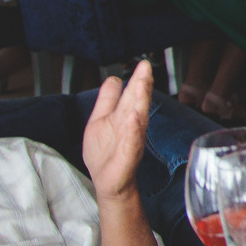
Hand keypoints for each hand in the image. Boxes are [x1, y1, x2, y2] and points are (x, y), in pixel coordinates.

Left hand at [82, 59, 152, 201]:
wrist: (109, 182)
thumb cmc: (106, 153)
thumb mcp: (100, 120)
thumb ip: (107, 99)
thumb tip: (114, 78)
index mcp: (123, 116)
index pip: (131, 94)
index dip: (137, 79)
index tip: (143, 64)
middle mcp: (130, 126)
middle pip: (136, 102)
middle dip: (141, 85)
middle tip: (146, 68)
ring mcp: (129, 141)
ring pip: (137, 118)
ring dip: (139, 102)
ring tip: (141, 85)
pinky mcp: (126, 157)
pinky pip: (131, 142)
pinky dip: (132, 130)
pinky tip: (133, 119)